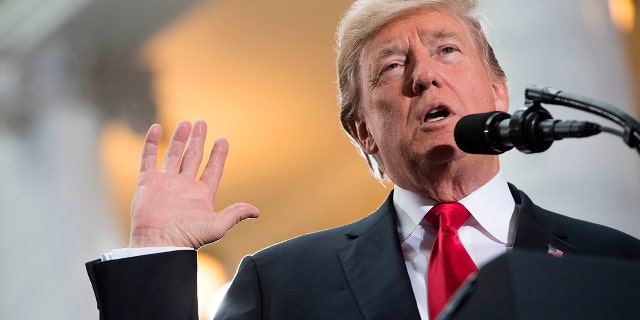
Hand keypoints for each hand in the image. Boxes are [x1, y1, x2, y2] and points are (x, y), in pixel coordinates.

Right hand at [128, 120, 258, 248]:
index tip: (223, 140)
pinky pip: (149, 157)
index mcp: (201, 194)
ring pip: (173, 154)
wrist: (159, 243)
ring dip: (180, 138)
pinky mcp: (148, 182)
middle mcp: (184, 186)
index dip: (218, 155)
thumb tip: (256, 211)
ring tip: (186, 123)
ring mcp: (166, 182)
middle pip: (193, 157)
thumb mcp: (217, 225)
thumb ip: (235, 214)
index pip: (213, 169)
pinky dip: (152, 142)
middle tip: (202, 122)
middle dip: (198, 140)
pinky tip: (157, 128)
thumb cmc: (188, 237)